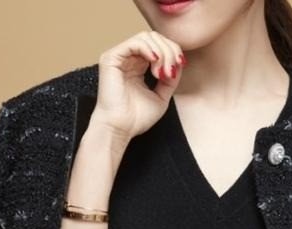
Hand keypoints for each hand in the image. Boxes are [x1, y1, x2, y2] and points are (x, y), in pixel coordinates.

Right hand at [91, 30, 186, 151]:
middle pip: (155, 38)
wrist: (120, 129)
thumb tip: (179, 63)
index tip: (180, 66)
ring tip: (161, 73)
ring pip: (146, 37)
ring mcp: (119, 57)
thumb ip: (170, 79)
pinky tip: (154, 61)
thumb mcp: (162, 96)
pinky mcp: (111, 58)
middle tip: (172, 71)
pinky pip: (134, 42)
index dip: (173, 51)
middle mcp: (128, 59)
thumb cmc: (136, 118)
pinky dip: (148, 49)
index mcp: (138, 66)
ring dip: (161, 52)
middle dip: (170, 51)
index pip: (159, 45)